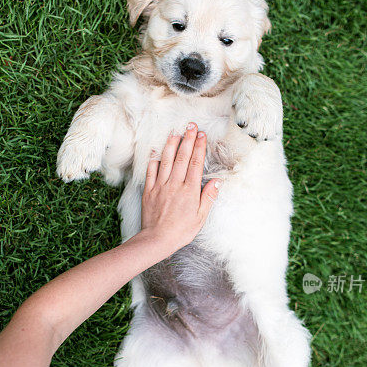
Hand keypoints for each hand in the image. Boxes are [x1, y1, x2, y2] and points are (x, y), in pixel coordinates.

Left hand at [140, 123, 220, 255]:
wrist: (157, 240)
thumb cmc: (180, 231)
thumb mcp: (200, 218)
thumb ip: (208, 198)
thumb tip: (217, 182)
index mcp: (189, 191)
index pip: (195, 163)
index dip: (199, 147)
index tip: (202, 135)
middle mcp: (175, 185)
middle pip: (182, 157)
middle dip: (188, 139)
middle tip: (192, 126)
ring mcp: (160, 186)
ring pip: (166, 160)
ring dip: (171, 144)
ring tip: (176, 132)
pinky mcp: (148, 190)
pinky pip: (151, 171)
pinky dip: (154, 159)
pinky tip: (157, 150)